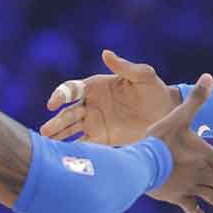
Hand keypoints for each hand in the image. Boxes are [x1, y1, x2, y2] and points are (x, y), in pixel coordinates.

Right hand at [43, 50, 179, 145]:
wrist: (167, 115)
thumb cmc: (155, 90)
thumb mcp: (143, 76)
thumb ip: (125, 67)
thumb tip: (106, 53)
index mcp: (96, 86)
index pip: (72, 89)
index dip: (60, 95)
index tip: (53, 104)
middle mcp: (91, 104)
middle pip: (68, 113)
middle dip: (57, 122)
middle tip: (45, 132)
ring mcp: (95, 123)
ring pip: (71, 130)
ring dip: (59, 137)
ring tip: (47, 145)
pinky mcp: (103, 139)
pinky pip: (85, 145)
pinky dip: (75, 150)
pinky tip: (64, 158)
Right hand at [144, 75, 212, 212]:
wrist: (143, 162)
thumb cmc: (161, 138)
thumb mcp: (180, 115)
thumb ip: (196, 98)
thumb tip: (209, 76)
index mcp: (206, 155)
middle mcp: (202, 173)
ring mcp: (190, 186)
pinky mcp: (176, 197)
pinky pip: (190, 207)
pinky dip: (196, 212)